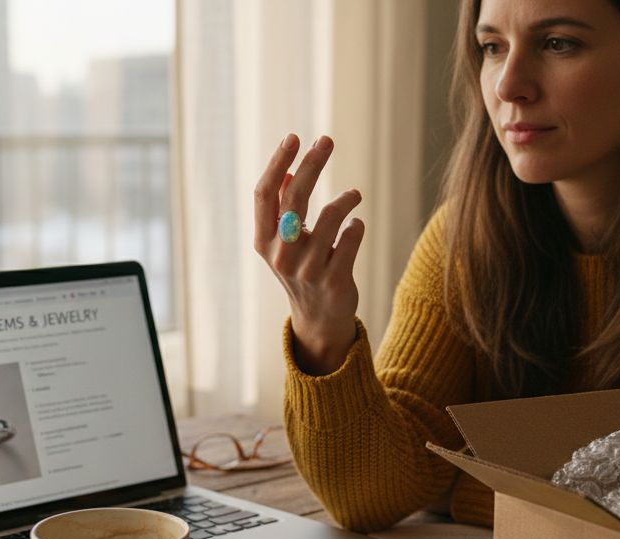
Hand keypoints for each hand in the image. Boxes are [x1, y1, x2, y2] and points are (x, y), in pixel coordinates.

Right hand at [254, 134, 365, 375]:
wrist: (319, 320)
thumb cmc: (302, 270)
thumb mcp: (285, 242)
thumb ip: (283, 209)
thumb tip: (287, 171)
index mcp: (264, 241)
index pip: (265, 194)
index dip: (277, 162)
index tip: (294, 137)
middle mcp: (281, 255)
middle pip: (295, 197)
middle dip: (312, 164)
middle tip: (326, 141)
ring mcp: (307, 269)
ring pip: (330, 216)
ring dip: (345, 199)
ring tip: (354, 196)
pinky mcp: (334, 280)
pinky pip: (351, 237)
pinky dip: (356, 225)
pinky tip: (356, 225)